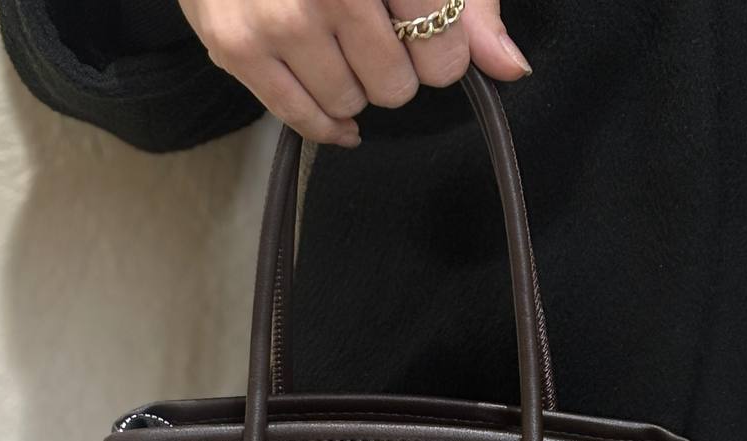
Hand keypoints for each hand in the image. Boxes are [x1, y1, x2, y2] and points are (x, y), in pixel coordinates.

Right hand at [176, 0, 531, 146]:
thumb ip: (472, 2)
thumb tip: (511, 67)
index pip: (442, 48)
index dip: (443, 53)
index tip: (427, 34)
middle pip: (394, 87)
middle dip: (394, 71)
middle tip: (374, 34)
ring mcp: (279, 17)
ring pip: (349, 104)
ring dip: (354, 87)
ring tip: (338, 44)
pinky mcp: (236, 44)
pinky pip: (303, 120)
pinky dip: (327, 123)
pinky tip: (336, 106)